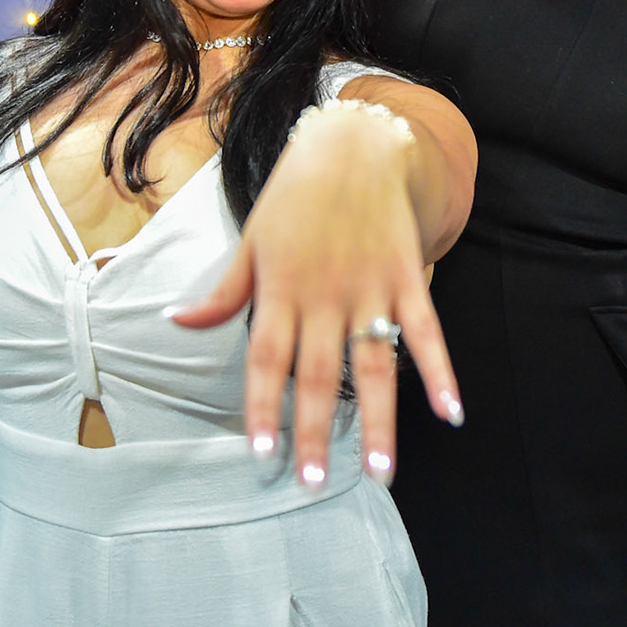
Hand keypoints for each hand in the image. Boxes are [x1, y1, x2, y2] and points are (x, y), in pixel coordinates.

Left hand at [168, 108, 463, 490]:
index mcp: (281, 287)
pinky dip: (441, 371)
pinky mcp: (406, 277)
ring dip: (380, 419)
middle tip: (316, 482)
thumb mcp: (252, 239)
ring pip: (375, 364)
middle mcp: (325, 294)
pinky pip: (426, 332)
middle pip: (320, 374)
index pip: (267, 358)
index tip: (261, 455)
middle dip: (315, 431)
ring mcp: (370, 288)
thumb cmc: (295, 194)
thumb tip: (176, 322)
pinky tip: (451, 412)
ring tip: (381, 470)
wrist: (354, 143)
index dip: (264, 407)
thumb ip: (223, 292)